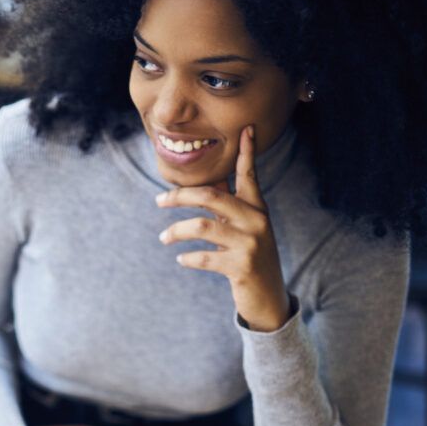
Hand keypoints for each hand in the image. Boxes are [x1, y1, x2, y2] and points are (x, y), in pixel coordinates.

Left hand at [155, 125, 291, 331]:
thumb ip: (226, 207)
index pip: (249, 175)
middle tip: (158, 200)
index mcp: (257, 209)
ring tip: (163, 238)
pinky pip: (204, 257)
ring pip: (202, 227)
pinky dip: (188, 258)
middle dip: (180, 195)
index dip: (247, 152)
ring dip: (176, 231)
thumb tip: (201, 186)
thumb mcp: (242, 228)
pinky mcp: (242, 266)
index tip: (246, 129)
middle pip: (211, 196)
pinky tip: (181, 260)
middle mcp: (257, 221)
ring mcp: (250, 244)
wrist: (268, 297)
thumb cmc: (248, 256)